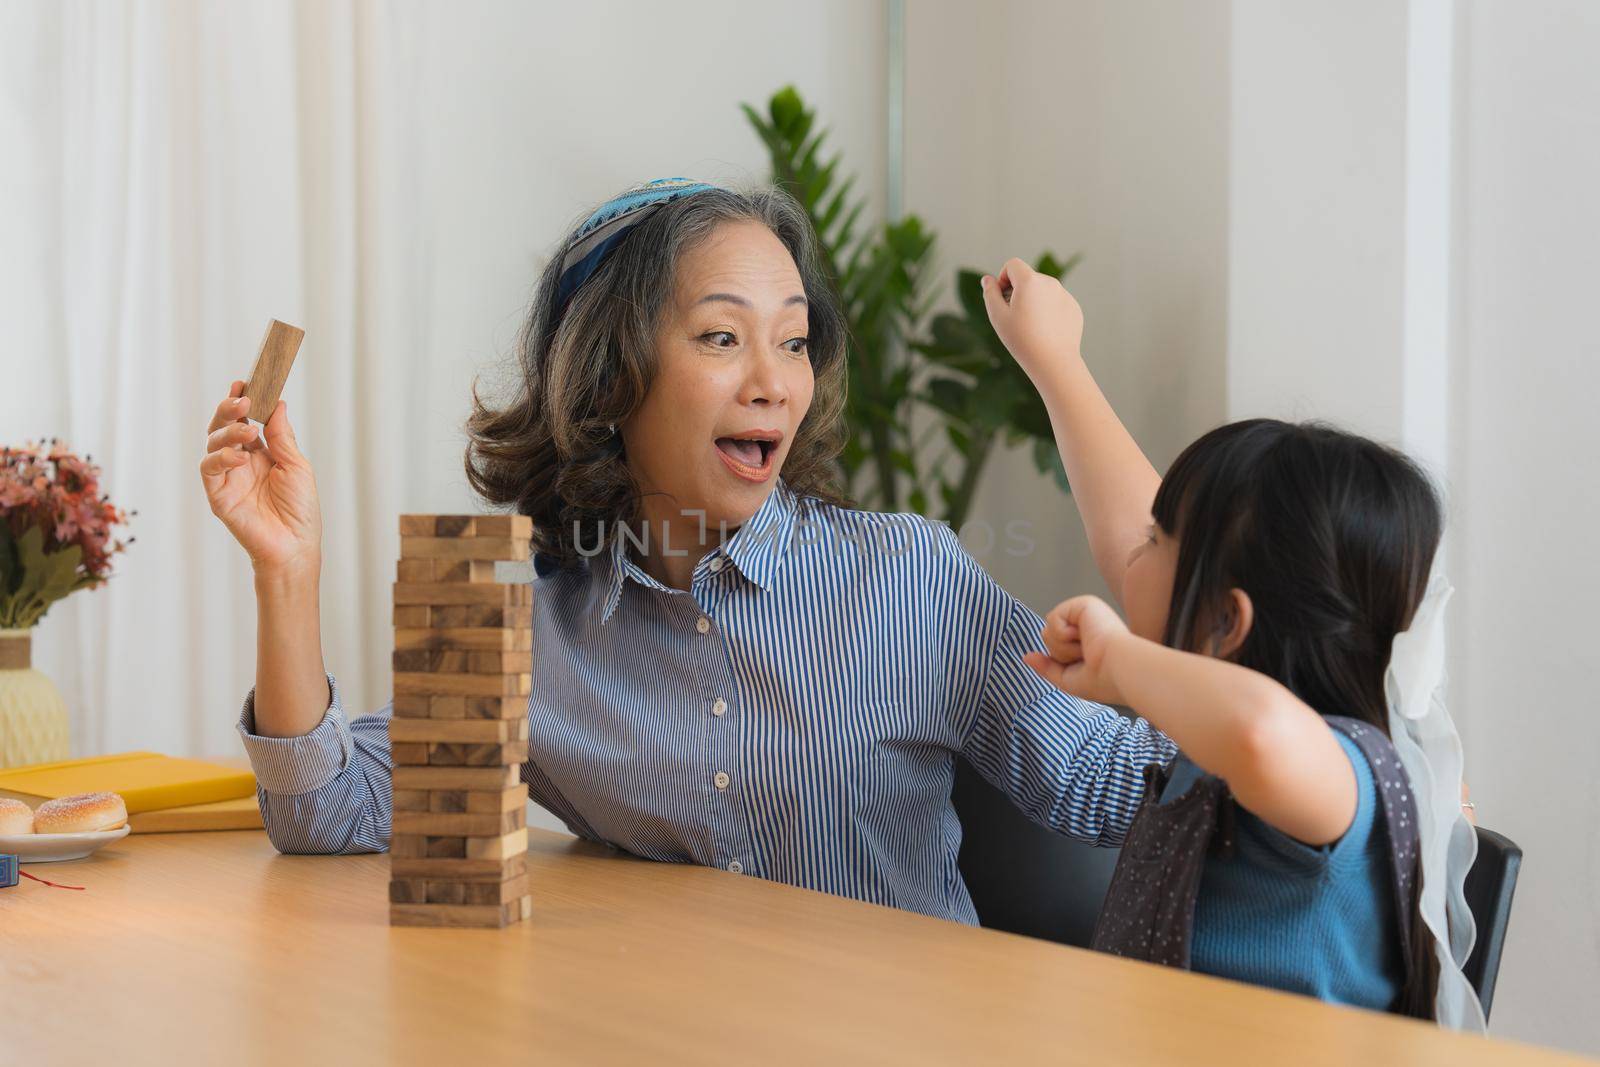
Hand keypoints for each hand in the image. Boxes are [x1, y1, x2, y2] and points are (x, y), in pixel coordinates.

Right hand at [199, 381, 322, 578]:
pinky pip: (210, 469)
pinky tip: (240, 456)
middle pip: (224, 427)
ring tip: (247, 428)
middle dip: (229, 410)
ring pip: (213, 443)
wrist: (295, 545)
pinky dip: (222, 458)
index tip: (244, 383)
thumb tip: (278, 404)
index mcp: (260, 453)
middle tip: (241, 398)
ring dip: (228, 431)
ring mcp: (227, 477)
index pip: (244, 421)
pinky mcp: (218, 494)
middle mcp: (240, 462)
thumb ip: (282, 436)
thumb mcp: (296, 465)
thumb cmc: (300, 509)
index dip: (241, 402)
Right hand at [980, 257, 1084, 388]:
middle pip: (1028, 278)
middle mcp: (1050, 282)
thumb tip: (987, 279)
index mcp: (1030, 281)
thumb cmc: (1022, 339)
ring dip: (1033, 301)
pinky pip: (1056, 303)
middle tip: (1014, 317)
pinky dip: (1048, 312)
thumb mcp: (998, 316)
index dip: (1003, 278)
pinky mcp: (1074, 308)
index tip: (1002, 298)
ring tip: (1030, 327)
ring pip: (1043, 291)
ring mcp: (1065, 295)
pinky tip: (1045, 332)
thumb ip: (990, 293)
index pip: (1013, 264)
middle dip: (1018, 291)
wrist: (1053, 362)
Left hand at [1023, 594, 1131, 705]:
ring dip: (1062, 646)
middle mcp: (1088, 625)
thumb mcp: (1068, 679)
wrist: (1120, 670)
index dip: (1063, 660)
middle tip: (1086, 657)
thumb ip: (1047, 667)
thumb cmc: (1102, 679)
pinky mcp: (1085, 603)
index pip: (1056, 647)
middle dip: (1060, 653)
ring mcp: (1087, 613)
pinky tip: (1083, 637)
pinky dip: (1063, 634)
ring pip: (1048, 630)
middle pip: (1048, 638)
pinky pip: (1053, 619)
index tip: (1087, 666)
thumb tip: (1027, 656)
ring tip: (1086, 648)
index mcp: (1089, 640)